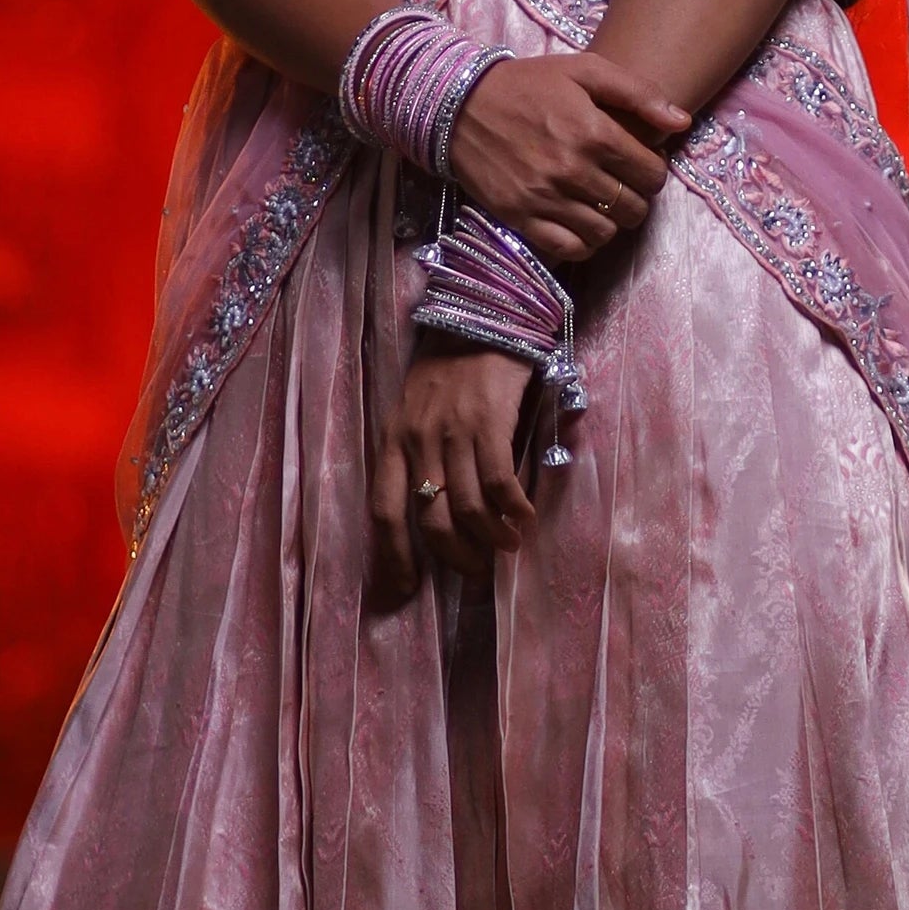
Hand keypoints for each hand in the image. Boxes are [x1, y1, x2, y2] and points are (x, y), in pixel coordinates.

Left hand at [371, 348, 540, 601]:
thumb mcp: (414, 413)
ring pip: (467, 507)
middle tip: (476, 571)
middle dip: (455, 556)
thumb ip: (416, 458)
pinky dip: (513, 509)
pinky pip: (499, 482)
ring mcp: (453, 431)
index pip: (384, 511)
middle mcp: (417, 439)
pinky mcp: (490, 420)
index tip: (402, 591)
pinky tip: (524, 517)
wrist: (481, 318)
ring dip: (490, 538)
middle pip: (430, 520)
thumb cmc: (448, 371)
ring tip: (508, 547)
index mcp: (392, 440)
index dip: (392, 558)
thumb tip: (430, 515)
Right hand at [446, 51, 688, 269]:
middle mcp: (572, 169)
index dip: (654, 170)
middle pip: (633, 207)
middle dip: (636, 197)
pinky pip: (569, 249)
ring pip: (605, 233)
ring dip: (612, 221)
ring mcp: (544, 198)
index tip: (640, 163)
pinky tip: (580, 223)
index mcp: (593, 132)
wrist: (457, 104)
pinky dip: (583, 243)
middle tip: (622, 183)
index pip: (652, 173)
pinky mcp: (520, 217)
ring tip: (601, 202)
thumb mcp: (584, 70)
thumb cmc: (527, 83)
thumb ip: (638, 93)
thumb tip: (682, 122)